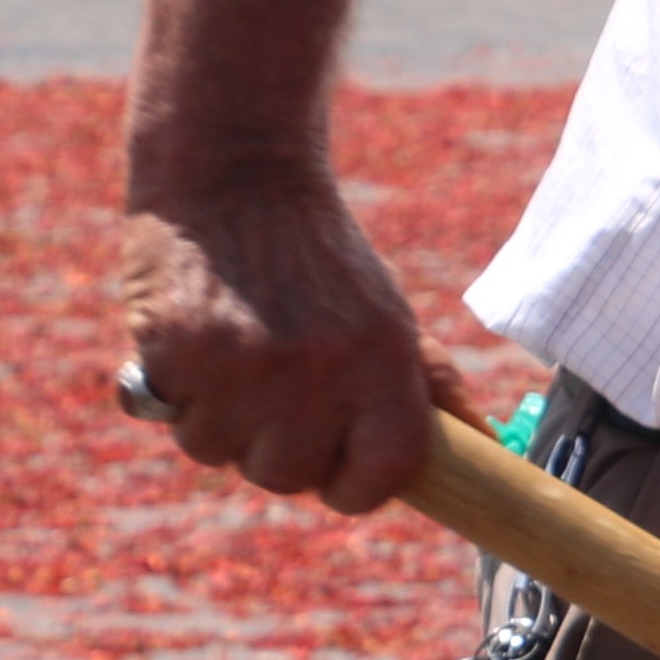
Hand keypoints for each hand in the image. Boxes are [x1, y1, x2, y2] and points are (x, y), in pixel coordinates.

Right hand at [112, 162, 458, 511]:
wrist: (235, 174)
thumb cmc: (320, 258)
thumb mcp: (388, 313)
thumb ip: (431, 386)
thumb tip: (487, 447)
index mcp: (380, 363)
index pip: (380, 477)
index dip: (354, 485)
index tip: (337, 466)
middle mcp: (314, 373)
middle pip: (288, 478)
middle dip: (278, 447)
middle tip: (275, 389)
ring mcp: (239, 369)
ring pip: (221, 453)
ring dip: (222, 421)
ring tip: (234, 357)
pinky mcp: (173, 355)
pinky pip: (172, 419)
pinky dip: (176, 393)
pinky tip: (196, 342)